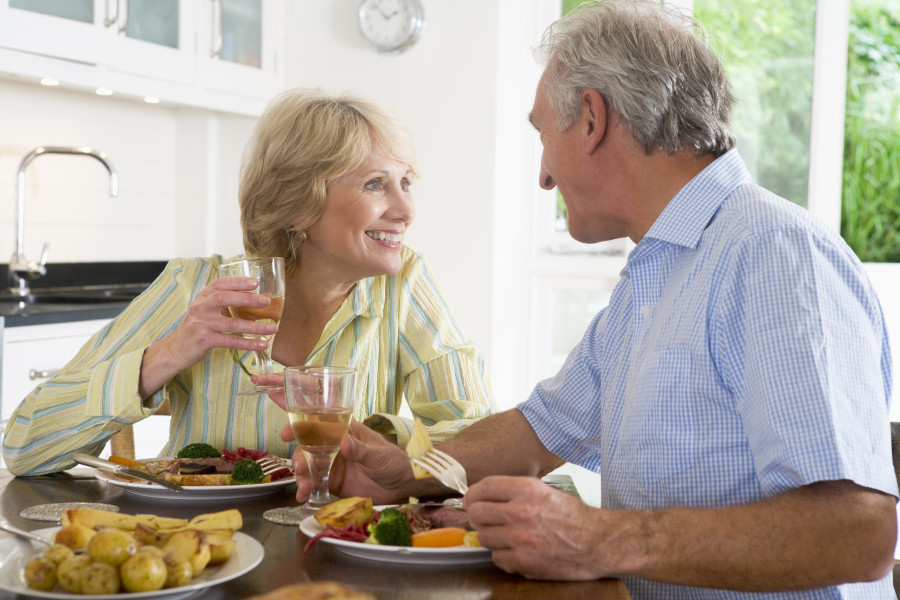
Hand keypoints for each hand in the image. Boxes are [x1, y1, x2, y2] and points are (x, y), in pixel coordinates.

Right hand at [158, 276, 276, 366]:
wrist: (174, 350)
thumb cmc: (196, 328)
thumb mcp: (205, 311)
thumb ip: (223, 303)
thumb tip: (255, 299)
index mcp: (202, 297)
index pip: (219, 284)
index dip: (238, 282)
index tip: (255, 283)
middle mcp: (200, 308)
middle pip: (224, 298)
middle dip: (247, 299)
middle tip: (266, 302)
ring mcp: (201, 324)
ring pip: (232, 324)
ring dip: (255, 327)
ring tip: (273, 328)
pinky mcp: (203, 340)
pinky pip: (230, 341)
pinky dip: (248, 343)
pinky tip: (262, 344)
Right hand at [286, 420, 413, 505]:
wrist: (403, 486)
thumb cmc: (393, 461)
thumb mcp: (379, 454)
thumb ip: (361, 450)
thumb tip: (344, 442)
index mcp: (346, 431)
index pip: (320, 422)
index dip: (301, 425)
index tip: (287, 433)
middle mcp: (335, 446)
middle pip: (308, 446)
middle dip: (298, 456)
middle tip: (298, 467)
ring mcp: (333, 464)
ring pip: (309, 466)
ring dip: (301, 475)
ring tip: (303, 488)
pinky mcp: (333, 482)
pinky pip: (315, 484)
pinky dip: (307, 490)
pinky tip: (303, 497)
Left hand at [464, 476, 610, 579]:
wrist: (598, 543)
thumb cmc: (573, 517)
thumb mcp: (544, 491)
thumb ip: (514, 492)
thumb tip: (483, 496)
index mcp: (527, 489)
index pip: (484, 487)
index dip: (472, 495)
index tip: (471, 501)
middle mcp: (521, 511)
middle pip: (476, 513)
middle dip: (478, 517)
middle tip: (486, 520)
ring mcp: (520, 538)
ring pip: (483, 537)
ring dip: (492, 537)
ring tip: (508, 536)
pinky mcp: (523, 561)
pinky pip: (497, 558)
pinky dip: (504, 556)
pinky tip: (518, 551)